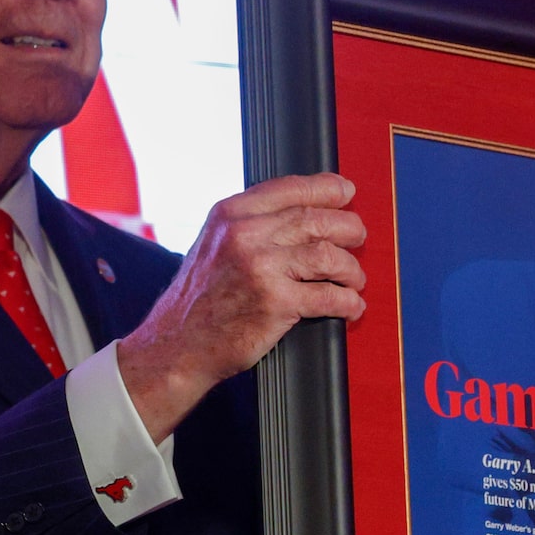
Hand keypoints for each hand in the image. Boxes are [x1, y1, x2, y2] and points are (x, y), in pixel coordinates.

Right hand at [116, 174, 367, 441]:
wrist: (176, 346)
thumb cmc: (197, 301)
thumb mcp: (212, 244)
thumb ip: (248, 225)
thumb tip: (298, 213)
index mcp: (231, 214)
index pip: (291, 188)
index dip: (327, 188)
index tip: (346, 192)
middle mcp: (245, 235)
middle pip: (316, 219)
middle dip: (348, 228)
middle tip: (357, 238)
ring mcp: (261, 268)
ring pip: (329, 255)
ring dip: (351, 269)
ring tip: (353, 280)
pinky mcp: (276, 303)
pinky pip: (329, 296)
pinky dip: (348, 302)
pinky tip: (350, 306)